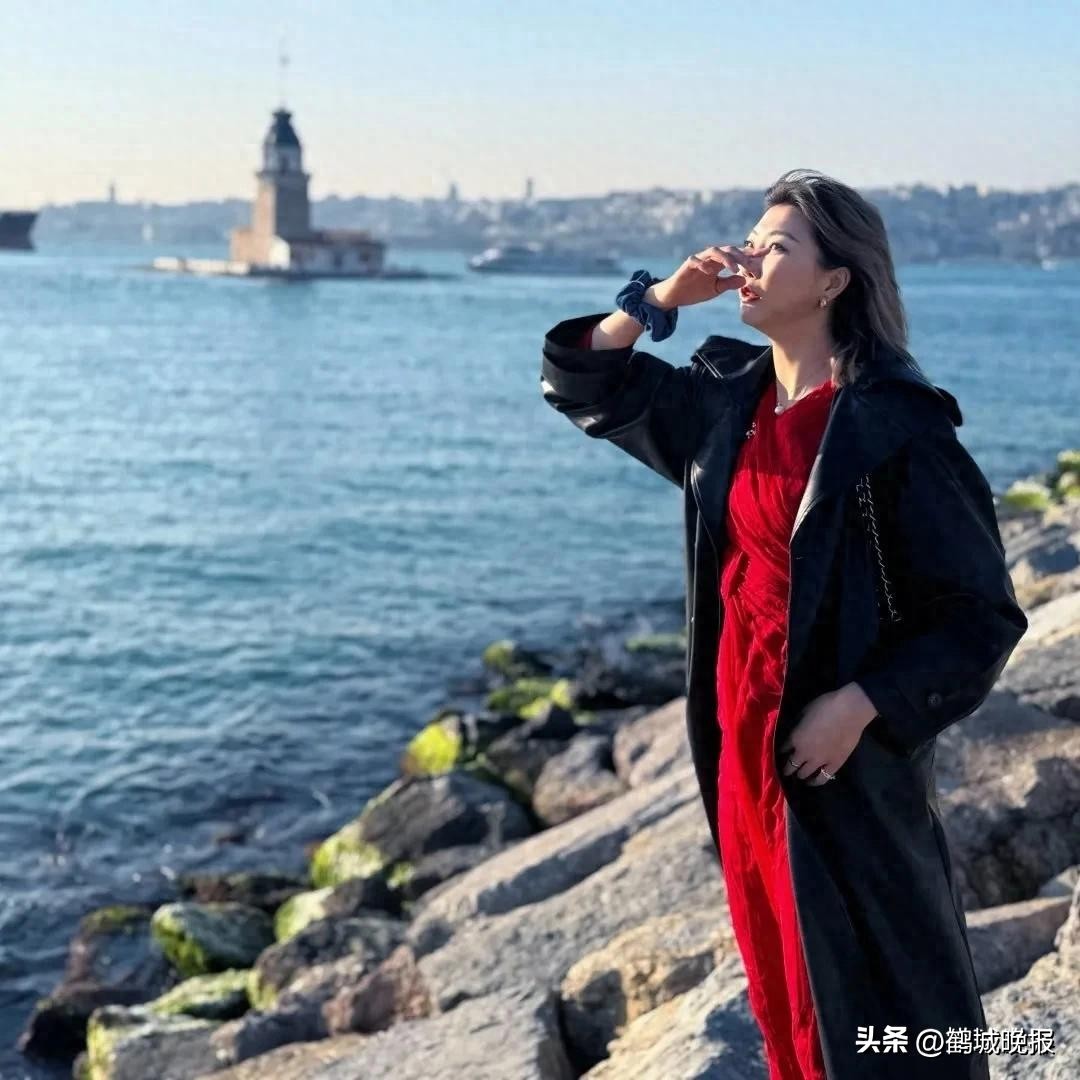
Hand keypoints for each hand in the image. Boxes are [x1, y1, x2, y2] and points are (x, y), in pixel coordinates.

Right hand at [649, 243, 768, 308]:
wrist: (674, 296)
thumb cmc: (695, 291)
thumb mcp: (716, 289)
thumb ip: (730, 283)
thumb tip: (745, 280)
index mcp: (720, 263)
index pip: (738, 255)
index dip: (752, 254)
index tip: (767, 253)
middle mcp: (711, 258)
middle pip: (730, 250)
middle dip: (743, 258)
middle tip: (752, 268)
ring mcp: (699, 259)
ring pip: (715, 251)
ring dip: (726, 258)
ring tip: (735, 269)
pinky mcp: (688, 265)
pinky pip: (696, 260)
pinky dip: (704, 263)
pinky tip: (711, 271)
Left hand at [778, 683, 878, 785]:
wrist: (849, 711)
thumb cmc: (825, 706)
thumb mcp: (804, 711)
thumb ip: (798, 724)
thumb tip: (796, 729)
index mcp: (795, 738)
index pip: (783, 749)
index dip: (781, 751)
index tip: (781, 753)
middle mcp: (804, 753)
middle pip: (790, 765)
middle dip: (787, 768)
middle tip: (786, 769)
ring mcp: (819, 761)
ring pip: (804, 774)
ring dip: (799, 775)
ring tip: (799, 775)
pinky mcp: (835, 765)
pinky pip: (822, 778)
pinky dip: (815, 781)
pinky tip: (812, 782)